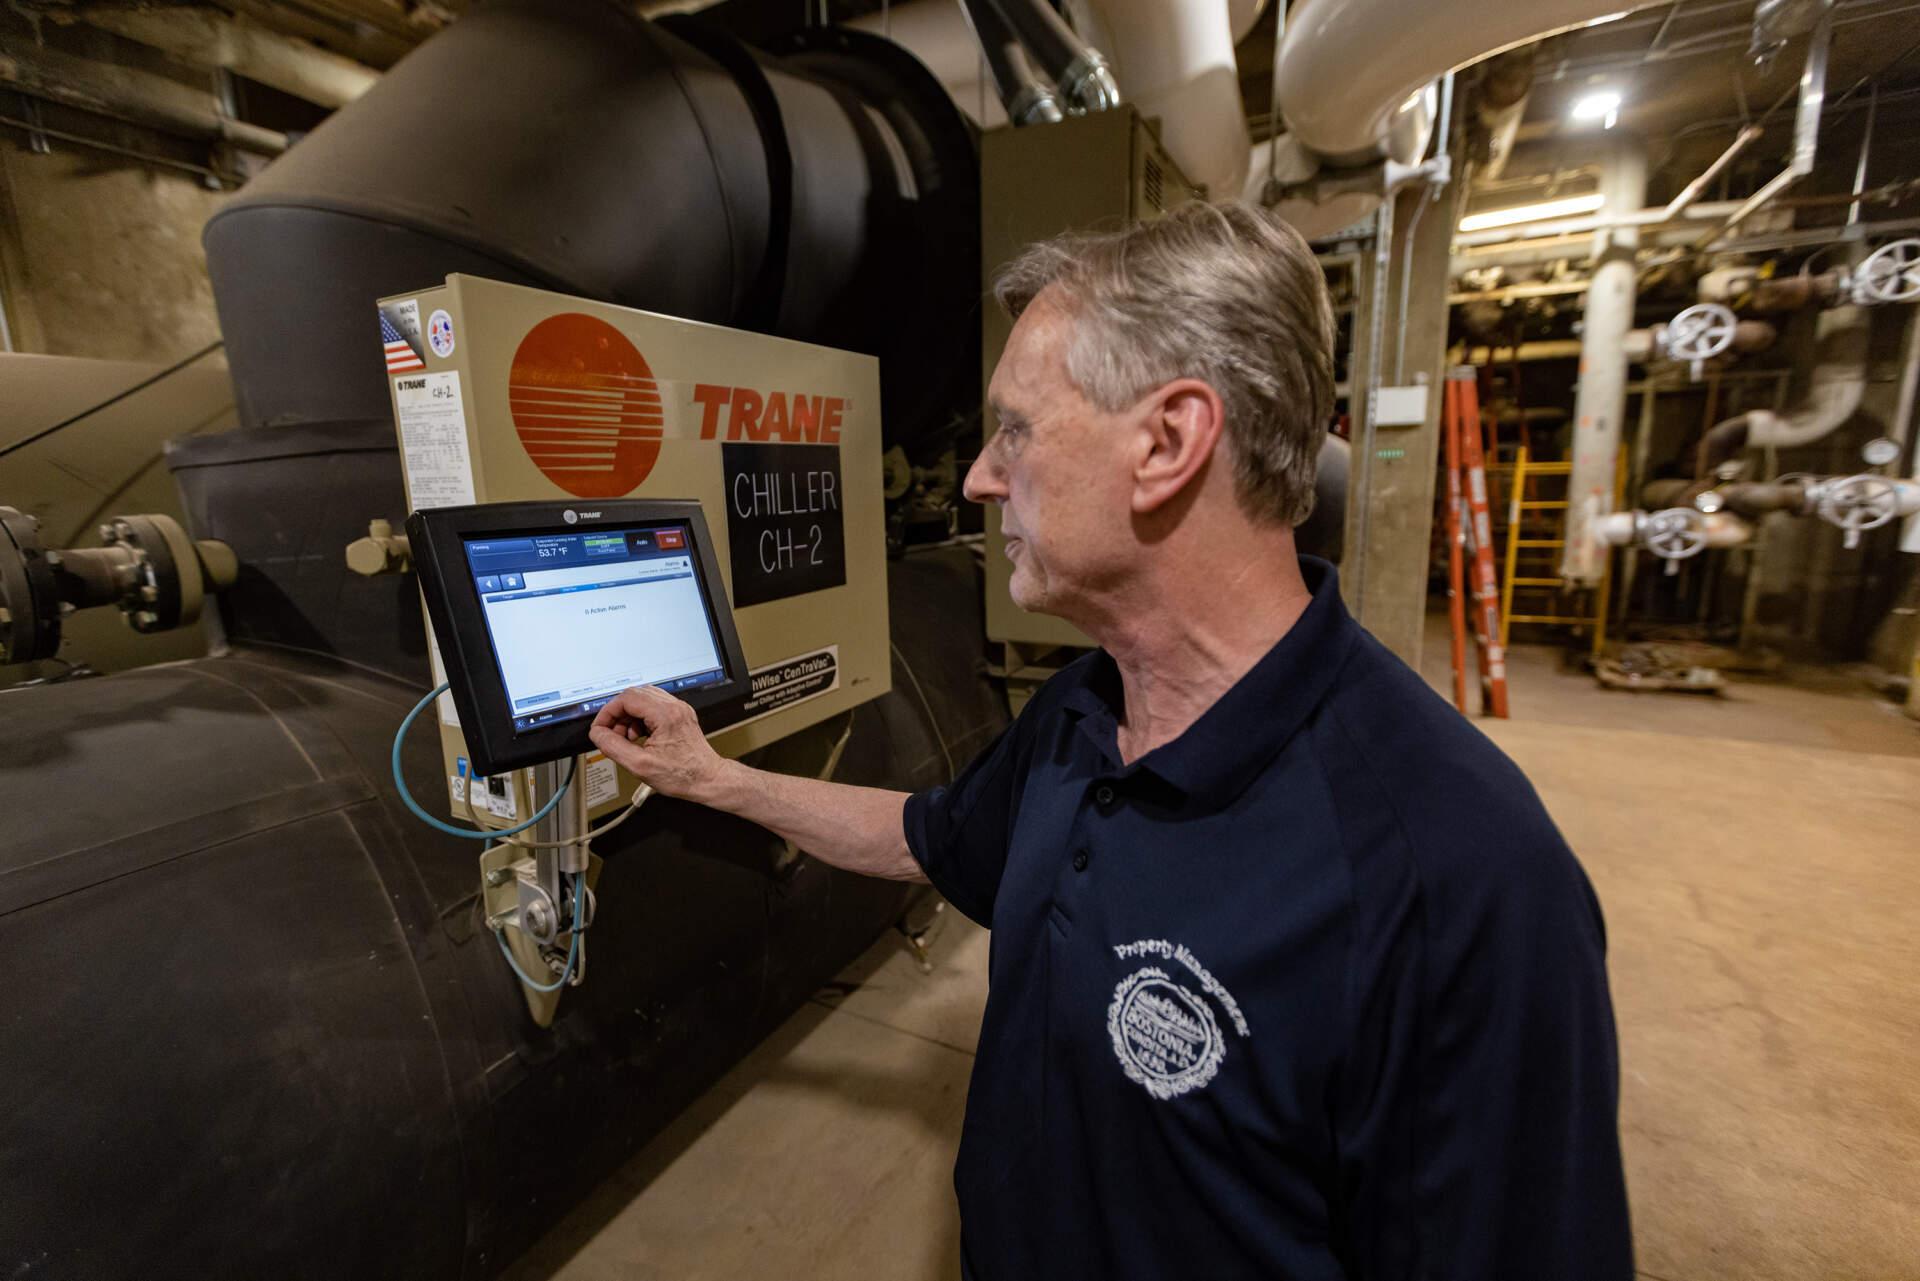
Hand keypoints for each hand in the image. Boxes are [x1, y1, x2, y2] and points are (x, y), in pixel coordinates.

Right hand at [588, 685, 731, 805]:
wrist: (707, 779)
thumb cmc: (683, 775)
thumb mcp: (640, 765)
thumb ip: (613, 747)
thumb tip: (598, 734)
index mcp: (666, 714)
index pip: (627, 698)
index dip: (608, 712)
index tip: (600, 728)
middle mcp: (674, 707)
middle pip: (634, 695)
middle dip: (617, 714)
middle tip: (613, 734)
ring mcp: (678, 710)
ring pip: (643, 700)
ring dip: (628, 717)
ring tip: (627, 738)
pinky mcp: (679, 716)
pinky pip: (653, 707)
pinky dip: (640, 719)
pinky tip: (639, 737)